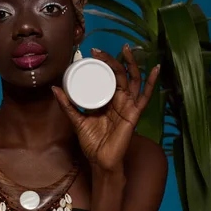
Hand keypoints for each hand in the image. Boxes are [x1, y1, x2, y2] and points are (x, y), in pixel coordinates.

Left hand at [52, 45, 159, 172]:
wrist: (100, 161)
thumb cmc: (92, 142)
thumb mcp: (76, 119)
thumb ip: (67, 105)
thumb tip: (54, 88)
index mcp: (108, 100)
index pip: (107, 77)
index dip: (102, 64)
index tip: (91, 53)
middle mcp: (120, 100)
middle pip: (120, 74)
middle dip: (112, 60)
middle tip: (99, 50)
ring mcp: (128, 106)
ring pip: (132, 80)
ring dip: (130, 64)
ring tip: (126, 49)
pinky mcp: (134, 113)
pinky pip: (145, 96)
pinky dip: (152, 82)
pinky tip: (156, 69)